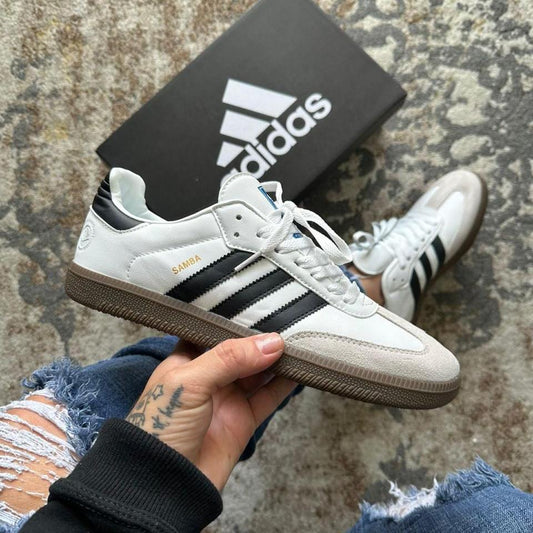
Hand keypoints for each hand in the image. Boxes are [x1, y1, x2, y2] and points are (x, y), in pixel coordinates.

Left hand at [126, 333, 295, 489]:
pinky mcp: (243, 421)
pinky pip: (268, 397)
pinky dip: (284, 384)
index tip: (258, 306)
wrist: (161, 485)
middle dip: (261, 339)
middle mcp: (208, 377)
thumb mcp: (189, 382)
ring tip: (299, 342)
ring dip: (277, 359)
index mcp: (186, 361)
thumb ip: (229, 358)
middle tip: (287, 321)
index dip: (234, 320)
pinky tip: (300, 369)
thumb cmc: (159, 428)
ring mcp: (226, 399)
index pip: (212, 332)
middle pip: (240, 351)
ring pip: (258, 372)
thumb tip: (271, 343)